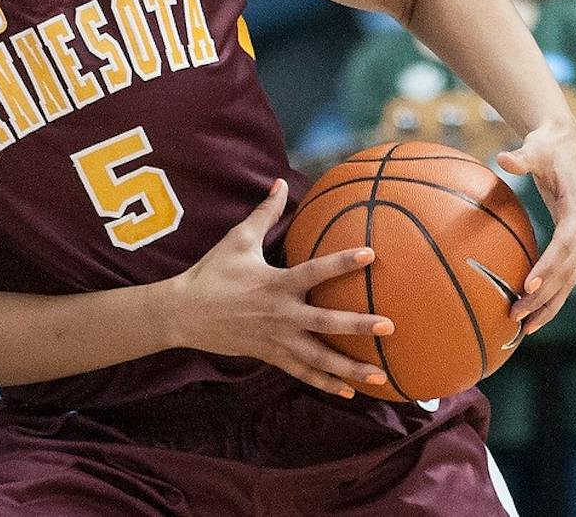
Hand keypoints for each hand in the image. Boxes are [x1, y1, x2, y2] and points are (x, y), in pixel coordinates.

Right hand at [167, 181, 393, 397]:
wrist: (185, 313)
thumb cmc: (213, 272)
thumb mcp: (238, 239)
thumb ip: (264, 214)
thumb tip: (280, 183)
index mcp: (276, 283)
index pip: (315, 272)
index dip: (342, 262)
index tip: (370, 254)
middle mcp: (281, 315)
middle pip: (326, 323)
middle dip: (358, 327)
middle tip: (389, 327)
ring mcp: (277, 339)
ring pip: (319, 358)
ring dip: (350, 368)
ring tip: (381, 375)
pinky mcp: (271, 355)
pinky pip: (303, 373)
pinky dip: (326, 384)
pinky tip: (350, 392)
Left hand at [499, 119, 575, 333]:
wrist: (563, 143)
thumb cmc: (546, 147)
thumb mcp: (535, 149)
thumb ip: (521, 158)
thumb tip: (503, 158)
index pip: (564, 244)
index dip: (548, 265)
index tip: (527, 284)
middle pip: (567, 270)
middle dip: (544, 295)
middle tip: (517, 314)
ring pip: (568, 279)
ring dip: (548, 304)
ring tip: (523, 326)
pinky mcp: (573, 242)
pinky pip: (564, 274)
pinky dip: (550, 294)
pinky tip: (532, 311)